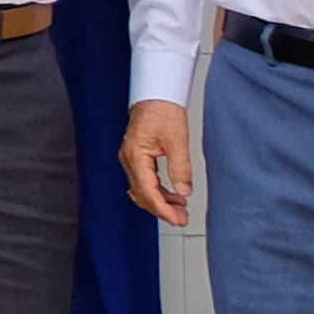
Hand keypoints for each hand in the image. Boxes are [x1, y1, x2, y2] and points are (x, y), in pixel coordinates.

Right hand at [119, 100, 197, 223]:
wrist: (156, 94)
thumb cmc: (162, 110)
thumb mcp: (177, 140)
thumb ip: (180, 168)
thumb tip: (183, 191)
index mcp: (136, 157)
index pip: (147, 192)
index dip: (163, 209)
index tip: (177, 219)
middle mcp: (129, 160)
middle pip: (142, 195)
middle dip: (162, 209)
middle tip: (182, 218)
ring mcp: (131, 159)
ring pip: (143, 190)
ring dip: (160, 202)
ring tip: (180, 208)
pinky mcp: (137, 157)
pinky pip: (144, 181)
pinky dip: (157, 191)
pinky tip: (172, 194)